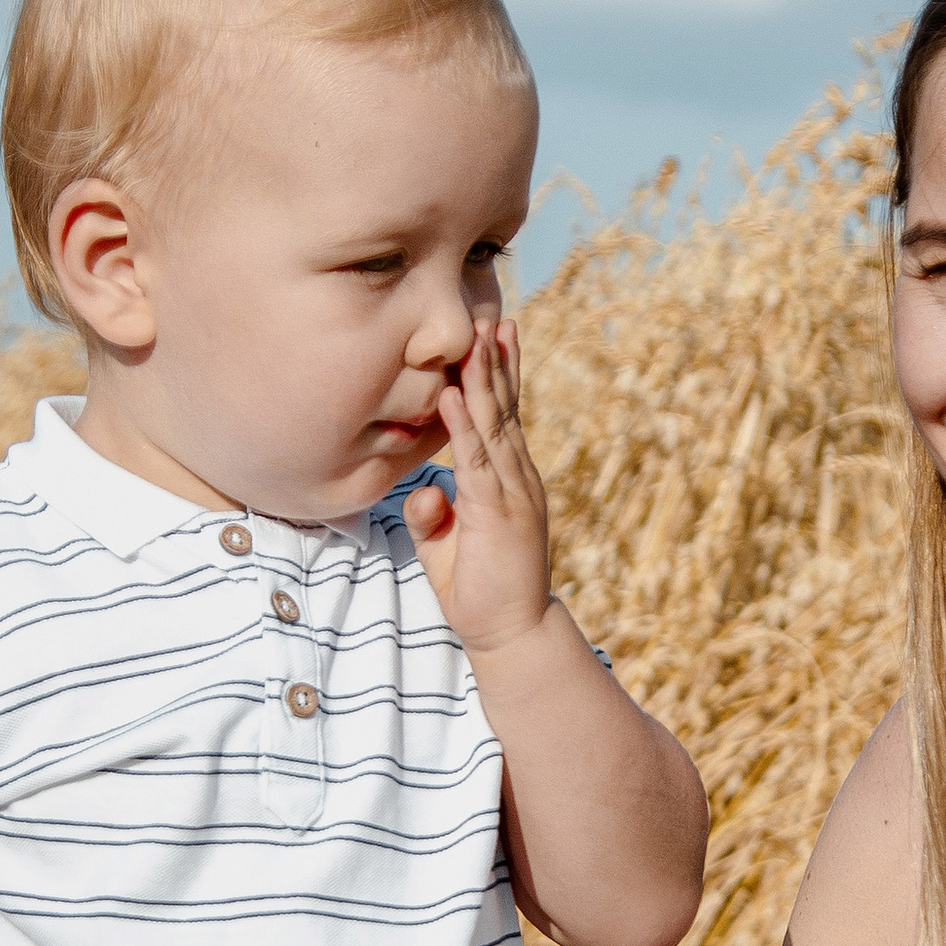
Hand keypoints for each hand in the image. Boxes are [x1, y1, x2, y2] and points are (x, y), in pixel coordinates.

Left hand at [402, 315, 551, 655]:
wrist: (512, 633)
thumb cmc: (480, 589)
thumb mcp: (448, 544)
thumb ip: (436, 513)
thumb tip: (427, 493)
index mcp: (509, 480)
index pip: (505, 417)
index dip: (500, 375)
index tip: (493, 334)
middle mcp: (517, 478)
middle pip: (506, 408)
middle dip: (496, 361)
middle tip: (490, 313)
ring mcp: (512, 493)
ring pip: (495, 423)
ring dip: (483, 378)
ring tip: (474, 337)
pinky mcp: (498, 513)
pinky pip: (478, 459)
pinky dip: (466, 423)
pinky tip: (456, 393)